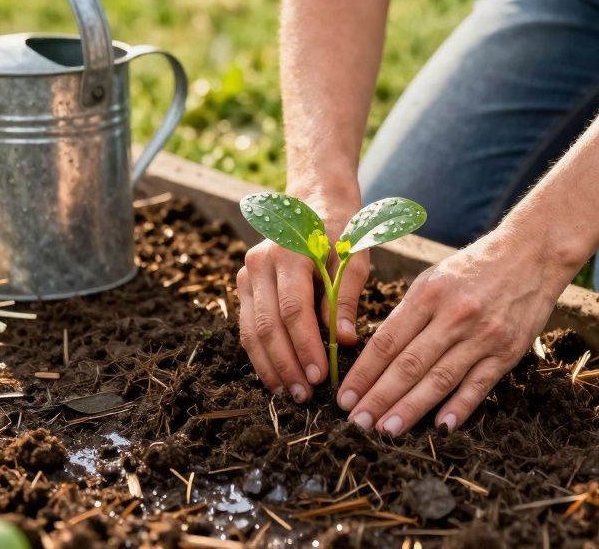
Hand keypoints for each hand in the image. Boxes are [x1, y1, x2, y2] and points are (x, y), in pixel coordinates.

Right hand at [237, 190, 369, 401]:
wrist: (314, 202)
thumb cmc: (341, 231)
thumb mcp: (354, 257)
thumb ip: (345, 298)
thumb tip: (344, 341)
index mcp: (288, 252)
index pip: (293, 309)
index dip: (305, 346)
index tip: (320, 376)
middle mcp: (259, 262)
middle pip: (267, 325)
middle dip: (286, 364)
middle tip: (305, 395)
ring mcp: (247, 274)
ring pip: (251, 330)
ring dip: (270, 366)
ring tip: (289, 394)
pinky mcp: (244, 285)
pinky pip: (247, 327)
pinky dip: (261, 355)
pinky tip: (276, 377)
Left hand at [335, 225, 576, 434]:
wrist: (531, 254)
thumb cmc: (473, 268)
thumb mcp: (433, 279)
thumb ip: (408, 314)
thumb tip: (378, 355)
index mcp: (428, 294)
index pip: (387, 341)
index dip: (363, 373)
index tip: (344, 397)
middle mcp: (454, 315)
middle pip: (409, 364)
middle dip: (379, 397)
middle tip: (356, 423)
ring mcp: (483, 335)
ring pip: (439, 379)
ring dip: (410, 408)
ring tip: (386, 431)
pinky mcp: (508, 351)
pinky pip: (479, 385)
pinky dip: (459, 408)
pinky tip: (439, 427)